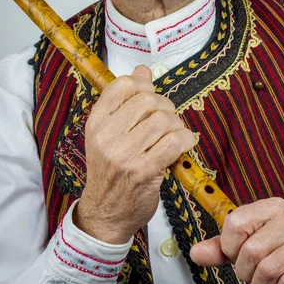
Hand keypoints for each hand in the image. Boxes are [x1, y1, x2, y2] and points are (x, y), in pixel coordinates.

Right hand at [73, 65, 195, 243]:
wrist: (105, 214)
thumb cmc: (110, 171)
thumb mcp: (109, 134)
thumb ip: (126, 101)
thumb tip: (143, 69)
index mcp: (96, 122)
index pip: (123, 85)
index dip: (144, 85)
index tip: (151, 97)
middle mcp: (107, 136)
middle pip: (149, 100)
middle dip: (166, 107)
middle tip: (168, 120)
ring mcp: (124, 154)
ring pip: (164, 119)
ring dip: (177, 125)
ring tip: (174, 136)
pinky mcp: (144, 171)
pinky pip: (175, 141)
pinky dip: (186, 139)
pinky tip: (183, 145)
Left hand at [190, 198, 283, 283]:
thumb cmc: (280, 254)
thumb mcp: (250, 244)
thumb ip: (222, 248)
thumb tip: (195, 253)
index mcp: (272, 206)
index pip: (235, 222)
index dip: (230, 247)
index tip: (238, 255)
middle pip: (251, 250)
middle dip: (247, 273)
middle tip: (255, 276)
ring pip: (268, 270)